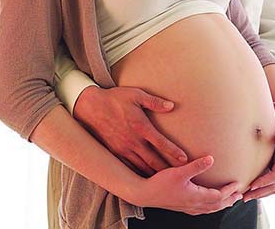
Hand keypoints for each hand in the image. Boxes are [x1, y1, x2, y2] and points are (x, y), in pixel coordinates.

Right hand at [73, 85, 188, 175]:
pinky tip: (146, 178)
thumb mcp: (136, 94)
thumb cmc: (115, 98)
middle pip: (154, 160)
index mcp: (140, 127)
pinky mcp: (115, 153)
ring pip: (142, 167)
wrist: (90, 107)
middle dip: (168, 169)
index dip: (174, 152)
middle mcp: (133, 141)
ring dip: (155, 174)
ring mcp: (123, 149)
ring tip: (167, 181)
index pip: (161, 143)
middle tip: (181, 175)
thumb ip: (154, 101)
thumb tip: (171, 106)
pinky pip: (129, 167)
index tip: (185, 159)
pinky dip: (140, 174)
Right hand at [136, 155, 243, 214]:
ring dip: (221, 205)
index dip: (229, 190)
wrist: (145, 194)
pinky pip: (202, 210)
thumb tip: (211, 159)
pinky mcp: (182, 206)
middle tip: (239, 195)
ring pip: (210, 209)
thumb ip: (196, 165)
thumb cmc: (161, 183)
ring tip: (229, 200)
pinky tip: (208, 204)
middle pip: (217, 205)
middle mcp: (194, 205)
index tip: (238, 184)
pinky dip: (210, 207)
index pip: (218, 196)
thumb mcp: (180, 171)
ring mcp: (188, 208)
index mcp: (196, 197)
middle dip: (229, 200)